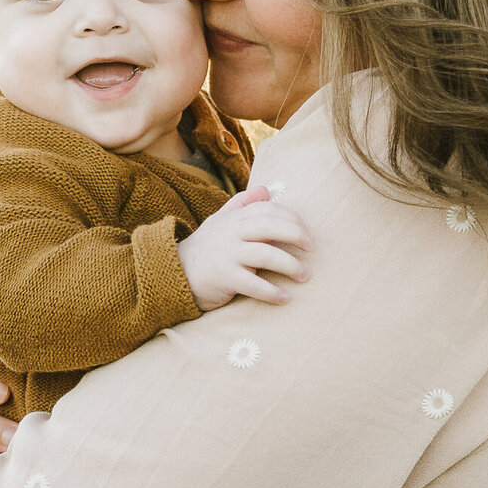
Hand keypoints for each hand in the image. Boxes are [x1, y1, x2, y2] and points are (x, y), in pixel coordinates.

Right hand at [177, 184, 311, 311]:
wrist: (174, 272)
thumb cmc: (205, 247)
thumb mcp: (220, 220)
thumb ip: (242, 204)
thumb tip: (266, 189)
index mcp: (233, 218)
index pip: (267, 210)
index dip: (290, 217)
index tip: (306, 230)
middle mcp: (231, 233)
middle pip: (269, 226)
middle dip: (295, 234)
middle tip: (312, 246)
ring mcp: (227, 255)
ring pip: (265, 255)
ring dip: (289, 265)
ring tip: (304, 275)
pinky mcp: (224, 277)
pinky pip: (252, 284)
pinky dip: (271, 292)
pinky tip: (284, 298)